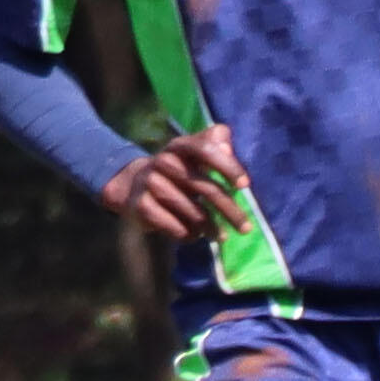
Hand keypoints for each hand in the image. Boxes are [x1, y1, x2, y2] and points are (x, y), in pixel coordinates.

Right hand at [99, 123, 250, 251]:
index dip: (227, 166)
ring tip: (220, 235)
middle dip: (228, 209)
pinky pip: (174, 226)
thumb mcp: (196, 155)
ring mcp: (150, 182)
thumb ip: (216, 144)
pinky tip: (195, 235)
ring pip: (191, 211)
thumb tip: (227, 147)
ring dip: (210, 227)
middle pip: (203, 187)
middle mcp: (163, 160)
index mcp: (180, 145)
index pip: (205, 149)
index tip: (245, 185)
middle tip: (246, 228)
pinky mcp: (141, 204)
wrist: (134, 185)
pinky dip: (189, 234)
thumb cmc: (179, 171)